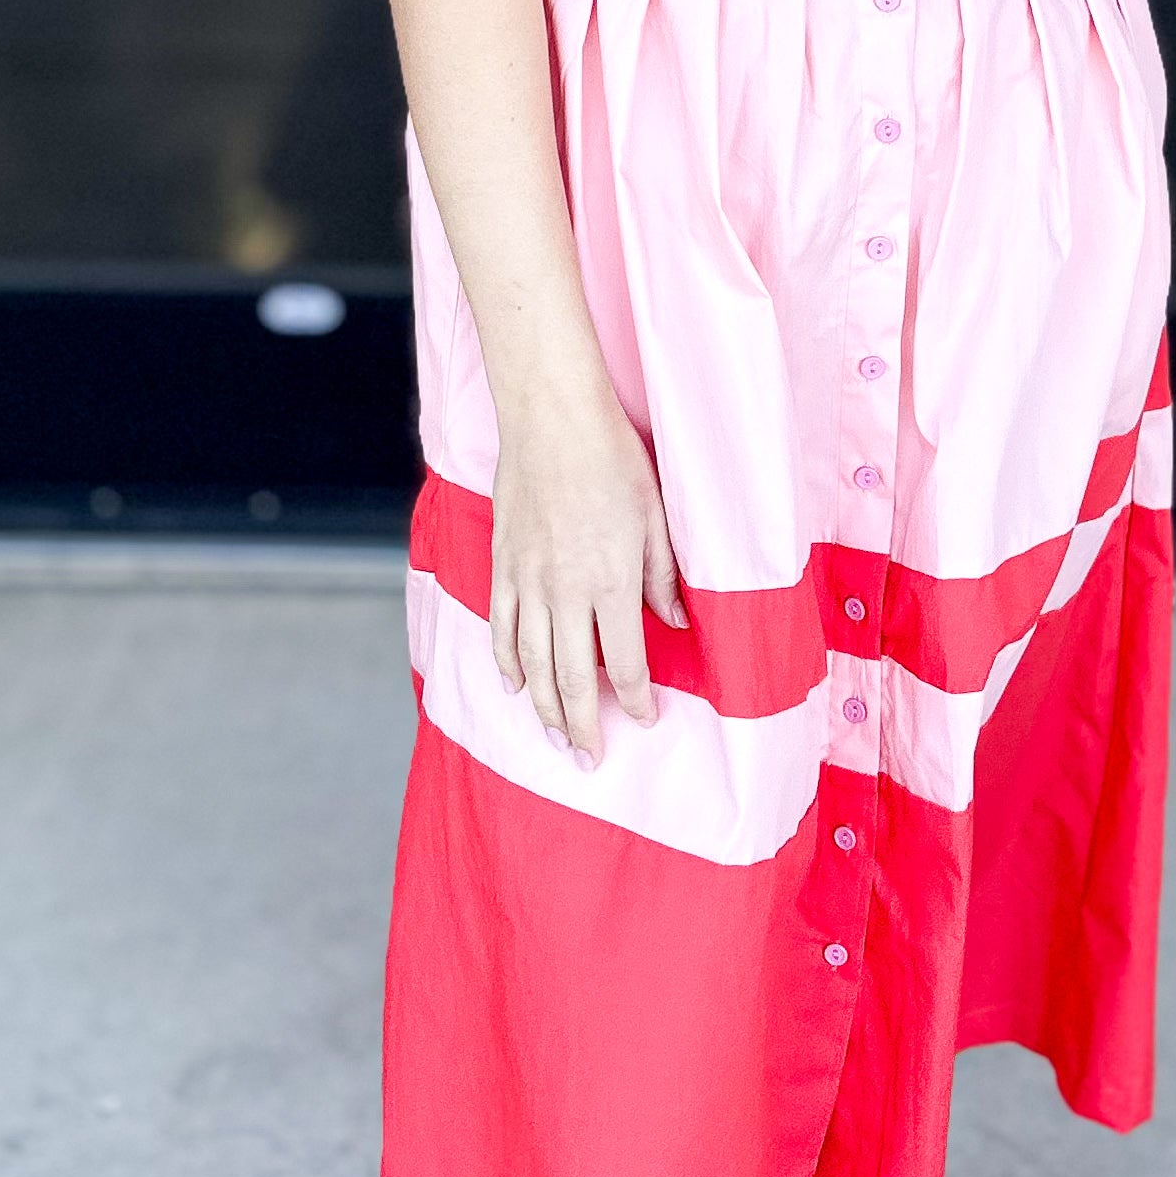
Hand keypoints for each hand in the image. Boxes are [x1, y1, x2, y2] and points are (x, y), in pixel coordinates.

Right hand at [488, 371, 686, 767]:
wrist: (552, 417)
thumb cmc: (612, 458)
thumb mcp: (656, 516)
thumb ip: (663, 576)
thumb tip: (675, 623)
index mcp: (611, 581)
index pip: (627, 662)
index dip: (637, 700)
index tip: (645, 720)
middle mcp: (565, 591)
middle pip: (573, 679)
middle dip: (584, 726)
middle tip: (591, 759)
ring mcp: (527, 581)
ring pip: (532, 665)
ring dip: (545, 709)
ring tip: (557, 738)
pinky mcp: (501, 565)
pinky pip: (500, 630)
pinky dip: (506, 664)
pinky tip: (515, 686)